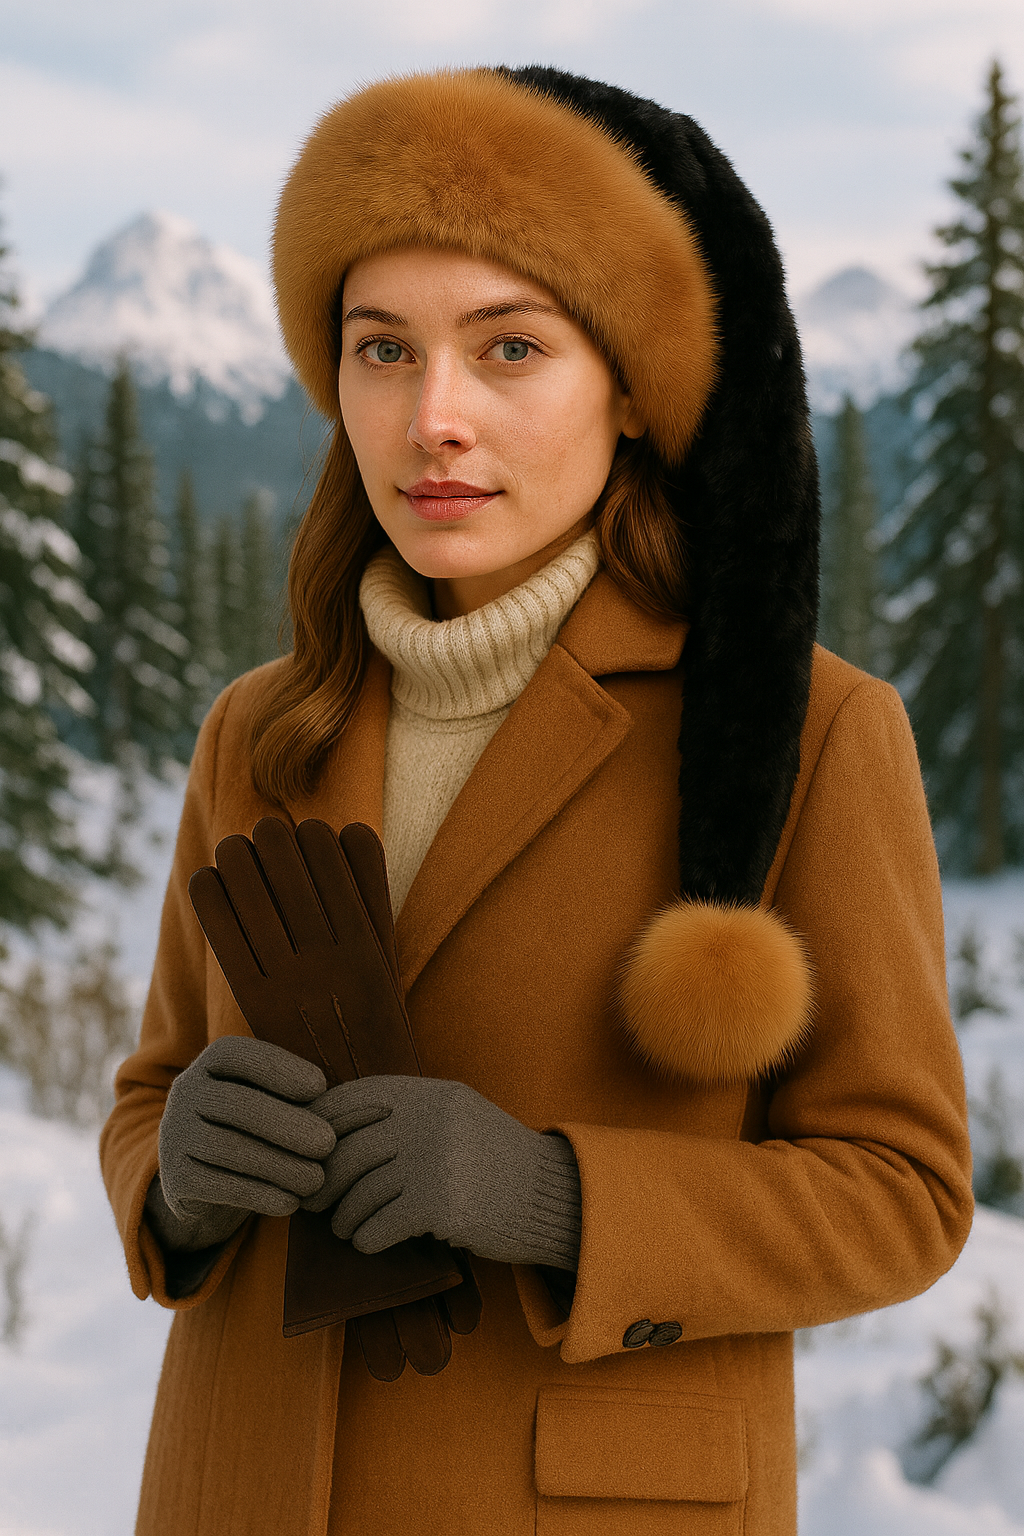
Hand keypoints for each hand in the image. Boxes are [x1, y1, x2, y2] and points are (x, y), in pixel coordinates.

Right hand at [157, 1036, 335, 1241]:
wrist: (209, 1181)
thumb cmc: (258, 1129)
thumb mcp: (273, 1101)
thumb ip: (298, 1097)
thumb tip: (342, 1106)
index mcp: (210, 1064)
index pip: (238, 1055)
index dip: (278, 1067)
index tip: (320, 1086)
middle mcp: (185, 1094)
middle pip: (236, 1105)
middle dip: (286, 1124)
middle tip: (327, 1143)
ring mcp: (175, 1136)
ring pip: (228, 1148)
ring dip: (278, 1165)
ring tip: (316, 1179)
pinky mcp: (175, 1178)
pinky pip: (218, 1186)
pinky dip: (259, 1195)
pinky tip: (291, 1202)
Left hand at [301, 1075, 581, 1270]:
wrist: (553, 1197)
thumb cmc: (496, 1163)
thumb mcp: (457, 1118)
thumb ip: (409, 1116)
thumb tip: (337, 1133)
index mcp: (433, 1094)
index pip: (357, 1096)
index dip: (322, 1122)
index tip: (306, 1148)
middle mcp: (433, 1119)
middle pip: (351, 1150)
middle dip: (324, 1181)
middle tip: (312, 1202)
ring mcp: (438, 1159)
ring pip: (362, 1192)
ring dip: (344, 1217)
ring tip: (343, 1228)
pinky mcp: (444, 1204)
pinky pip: (382, 1224)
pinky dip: (367, 1238)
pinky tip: (368, 1244)